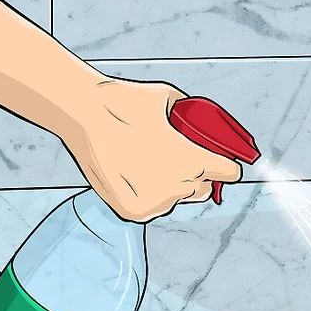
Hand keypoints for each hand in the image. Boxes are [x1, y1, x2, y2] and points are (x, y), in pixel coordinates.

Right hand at [58, 75, 241, 221]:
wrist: (81, 113)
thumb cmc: (125, 102)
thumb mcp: (169, 98)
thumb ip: (193, 116)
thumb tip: (204, 124)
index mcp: (192, 160)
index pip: (229, 173)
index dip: (226, 164)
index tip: (223, 160)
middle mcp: (176, 187)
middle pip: (203, 187)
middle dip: (199, 173)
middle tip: (181, 156)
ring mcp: (154, 202)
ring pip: (179, 197)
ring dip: (175, 184)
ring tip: (153, 161)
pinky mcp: (134, 212)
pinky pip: (156, 205)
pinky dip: (152, 192)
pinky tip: (138, 173)